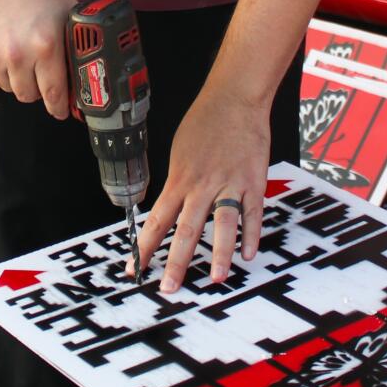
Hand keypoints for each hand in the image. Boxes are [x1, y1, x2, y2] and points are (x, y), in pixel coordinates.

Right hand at [0, 0, 72, 119]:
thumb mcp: (67, 13)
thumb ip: (75, 43)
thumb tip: (84, 69)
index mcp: (46, 46)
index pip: (54, 93)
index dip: (59, 108)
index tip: (62, 111)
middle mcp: (19, 55)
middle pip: (29, 97)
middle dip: (38, 91)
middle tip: (42, 78)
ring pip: (9, 88)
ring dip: (18, 80)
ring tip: (24, 59)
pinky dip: (1, 69)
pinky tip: (7, 49)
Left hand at [133, 89, 271, 292]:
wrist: (234, 99)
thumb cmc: (204, 123)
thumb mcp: (179, 154)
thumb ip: (177, 184)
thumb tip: (168, 211)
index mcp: (180, 179)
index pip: (157, 220)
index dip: (144, 247)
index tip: (134, 270)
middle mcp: (202, 185)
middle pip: (186, 229)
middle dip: (177, 262)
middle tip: (169, 288)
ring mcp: (230, 184)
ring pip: (222, 225)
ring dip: (218, 254)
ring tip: (216, 279)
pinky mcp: (253, 182)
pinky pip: (252, 213)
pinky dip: (250, 235)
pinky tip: (247, 255)